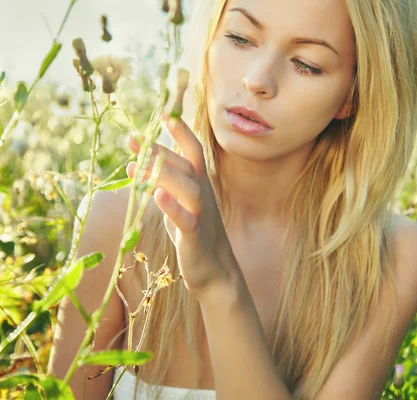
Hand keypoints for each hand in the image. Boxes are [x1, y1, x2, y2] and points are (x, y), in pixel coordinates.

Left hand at [126, 114, 235, 298]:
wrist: (214, 270)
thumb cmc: (194, 234)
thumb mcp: (179, 203)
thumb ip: (163, 182)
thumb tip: (136, 163)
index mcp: (200, 184)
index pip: (192, 151)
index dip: (181, 132)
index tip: (163, 113)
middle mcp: (203, 195)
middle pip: (186, 165)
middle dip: (160, 150)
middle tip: (132, 139)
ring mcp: (201, 215)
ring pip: (188, 188)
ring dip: (164, 174)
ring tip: (137, 166)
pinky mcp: (195, 236)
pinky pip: (186, 219)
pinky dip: (172, 207)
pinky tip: (156, 195)